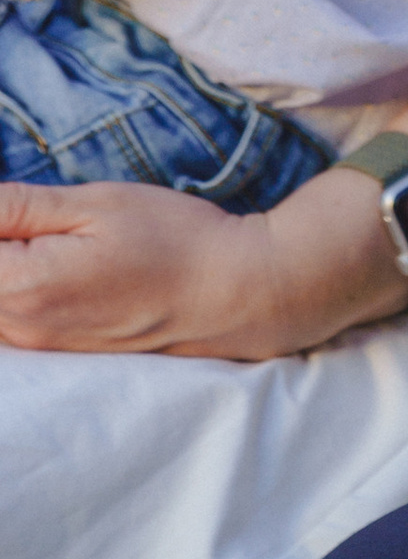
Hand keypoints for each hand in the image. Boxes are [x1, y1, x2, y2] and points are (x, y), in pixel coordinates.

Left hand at [0, 176, 374, 360]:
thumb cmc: (172, 239)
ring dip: (11, 266)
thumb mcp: (96, 204)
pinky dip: (19, 290)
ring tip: (60, 239)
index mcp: (22, 285)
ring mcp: (39, 348)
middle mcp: (20, 329)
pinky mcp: (59, 354)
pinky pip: (12, 322)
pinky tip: (58, 265)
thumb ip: (17, 206)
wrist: (233, 293)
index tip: (21, 209)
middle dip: (5, 240)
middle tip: (43, 217)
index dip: (0, 219)